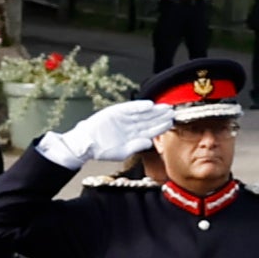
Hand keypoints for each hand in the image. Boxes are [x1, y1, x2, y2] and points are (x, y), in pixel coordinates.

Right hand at [42, 98, 177, 168]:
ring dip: (153, 110)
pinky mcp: (116, 112)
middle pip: (149, 120)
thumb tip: (150, 142)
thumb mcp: (121, 152)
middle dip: (161, 116)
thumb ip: (136, 146)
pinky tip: (149, 105)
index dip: (161, 126)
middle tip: (173, 111)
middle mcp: (131, 126)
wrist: (85, 143)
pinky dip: (139, 106)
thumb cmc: (102, 150)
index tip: (172, 122)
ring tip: (165, 107)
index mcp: (134, 137)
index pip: (151, 130)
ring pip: (142, 113)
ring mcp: (124, 118)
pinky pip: (129, 108)